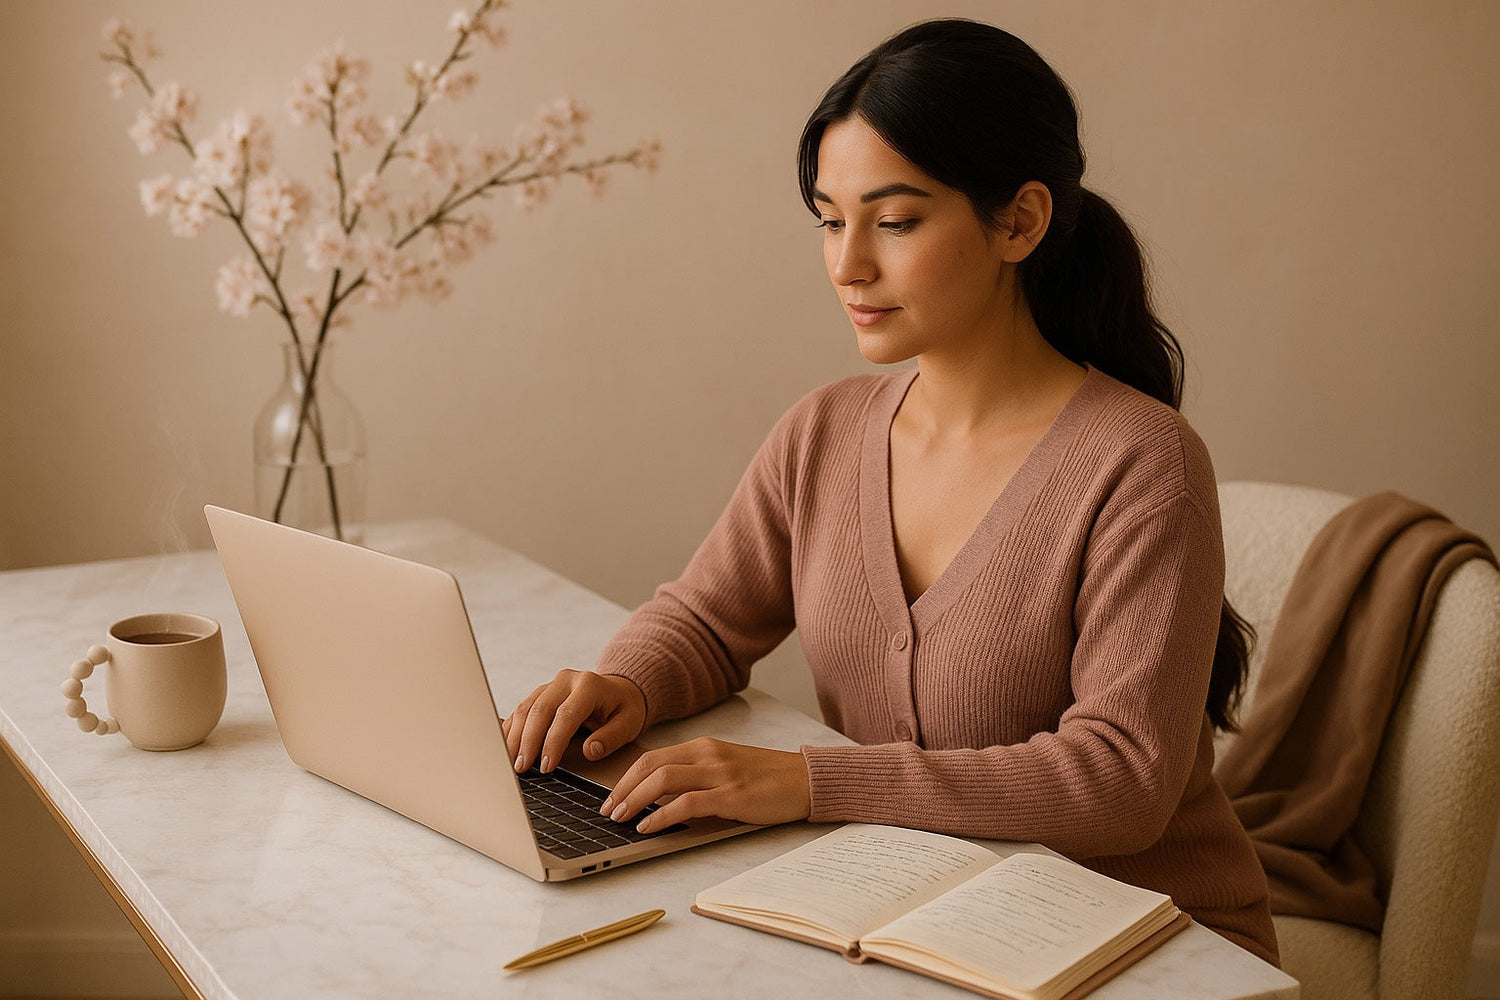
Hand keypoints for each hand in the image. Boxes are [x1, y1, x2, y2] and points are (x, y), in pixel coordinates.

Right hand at [502, 669, 646, 773]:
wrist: (620, 691)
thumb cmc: (624, 708)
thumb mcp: (629, 723)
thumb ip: (611, 737)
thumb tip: (590, 751)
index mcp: (589, 685)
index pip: (566, 715)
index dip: (553, 742)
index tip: (546, 766)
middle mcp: (566, 680)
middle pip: (539, 710)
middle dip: (528, 741)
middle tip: (521, 768)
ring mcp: (551, 685)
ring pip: (525, 708)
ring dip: (515, 737)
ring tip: (511, 762)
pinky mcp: (541, 693)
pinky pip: (521, 709)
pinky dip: (511, 728)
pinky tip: (506, 746)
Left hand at [599, 737, 811, 833]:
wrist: (807, 780)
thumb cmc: (768, 779)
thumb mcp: (727, 768)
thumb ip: (697, 775)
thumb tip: (660, 797)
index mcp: (704, 747)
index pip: (652, 757)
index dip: (626, 777)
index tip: (611, 797)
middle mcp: (708, 755)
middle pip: (650, 765)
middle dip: (622, 789)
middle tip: (607, 810)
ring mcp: (720, 774)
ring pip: (663, 780)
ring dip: (634, 800)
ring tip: (621, 819)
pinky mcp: (732, 796)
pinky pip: (686, 804)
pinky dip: (661, 815)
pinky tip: (649, 827)